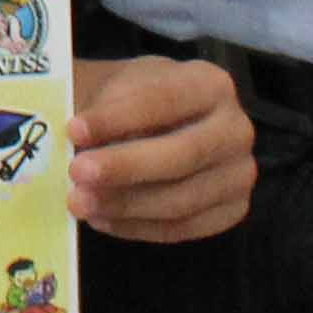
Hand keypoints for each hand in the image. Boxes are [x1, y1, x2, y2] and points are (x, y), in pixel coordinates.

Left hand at [64, 53, 255, 241]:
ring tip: (80, 202)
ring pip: (182, 200)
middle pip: (182, 155)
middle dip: (126, 166)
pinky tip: (102, 219)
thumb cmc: (132, 101)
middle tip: (77, 173)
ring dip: (125, 205)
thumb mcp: (120, 86)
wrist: (150, 122)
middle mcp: (236, 129)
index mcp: (211, 84)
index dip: (118, 117)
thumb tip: (78, 142)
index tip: (74, 130)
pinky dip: (137, 227)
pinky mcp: (231, 211)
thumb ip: (105, 109)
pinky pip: (182, 228)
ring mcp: (239, 174)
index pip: (164, 100)